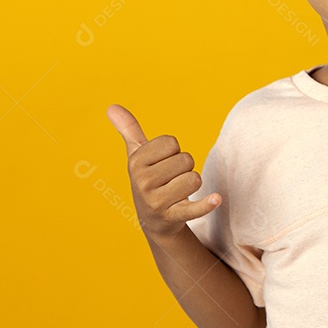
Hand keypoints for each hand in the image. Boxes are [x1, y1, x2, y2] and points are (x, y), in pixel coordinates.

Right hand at [106, 104, 220, 237]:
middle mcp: (142, 182)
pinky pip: (194, 208)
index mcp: (135, 162)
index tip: (164, 164)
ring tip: (178, 192)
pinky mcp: (173, 216)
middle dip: (185, 168)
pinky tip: (216, 199)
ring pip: (194, 178)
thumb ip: (128, 130)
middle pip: (186, 160)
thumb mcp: (137, 155)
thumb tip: (111, 106)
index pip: (172, 142)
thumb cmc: (148, 179)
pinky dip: (206, 204)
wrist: (153, 220)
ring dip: (192, 184)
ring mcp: (156, 201)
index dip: (174, 152)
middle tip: (172, 180)